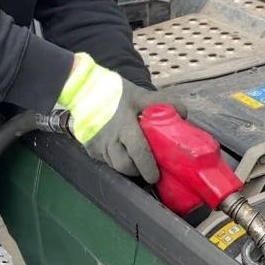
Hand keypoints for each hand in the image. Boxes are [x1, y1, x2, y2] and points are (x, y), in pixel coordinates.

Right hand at [57, 53, 185, 182]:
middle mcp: (109, 138)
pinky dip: (114, 159)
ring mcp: (97, 145)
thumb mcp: (139, 94)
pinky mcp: (89, 148)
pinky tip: (119, 151)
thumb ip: (163, 103)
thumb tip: (183, 114)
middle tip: (147, 168)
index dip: (148, 167)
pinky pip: (104, 160)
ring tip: (134, 159)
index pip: (139, 151)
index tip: (155, 176)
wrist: (81, 88)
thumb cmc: (113, 91)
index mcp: (124, 125)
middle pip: (124, 165)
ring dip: (126, 165)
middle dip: (137, 170)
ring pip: (114, 166)